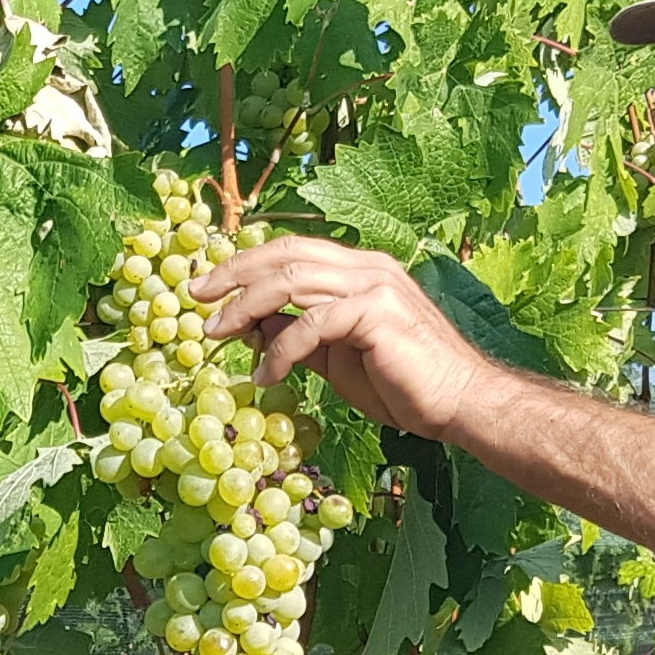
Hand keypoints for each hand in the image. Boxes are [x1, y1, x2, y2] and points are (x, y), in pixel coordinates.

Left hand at [192, 236, 513, 441]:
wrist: (457, 403)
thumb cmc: (402, 384)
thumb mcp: (335, 358)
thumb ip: (296, 336)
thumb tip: (250, 328)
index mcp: (359, 269)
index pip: (292, 251)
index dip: (246, 265)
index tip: (208, 287)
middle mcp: (367, 266)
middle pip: (286, 255)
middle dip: (235, 275)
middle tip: (196, 297)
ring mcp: (374, 284)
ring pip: (292, 281)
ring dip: (247, 308)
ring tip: (217, 335)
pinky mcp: (377, 311)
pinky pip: (311, 323)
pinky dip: (281, 349)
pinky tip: (266, 375)